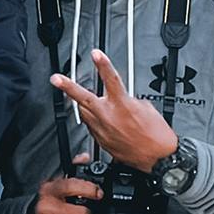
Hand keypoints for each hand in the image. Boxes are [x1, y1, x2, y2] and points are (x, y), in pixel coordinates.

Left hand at [50, 50, 177, 169]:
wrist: (158, 159)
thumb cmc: (156, 135)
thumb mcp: (146, 107)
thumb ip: (129, 100)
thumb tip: (122, 99)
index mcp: (123, 104)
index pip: (111, 79)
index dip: (102, 64)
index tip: (95, 54)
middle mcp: (109, 117)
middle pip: (83, 98)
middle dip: (68, 87)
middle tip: (56, 79)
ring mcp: (103, 130)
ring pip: (84, 113)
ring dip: (82, 104)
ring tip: (75, 96)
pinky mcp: (101, 141)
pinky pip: (91, 126)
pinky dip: (93, 120)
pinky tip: (97, 117)